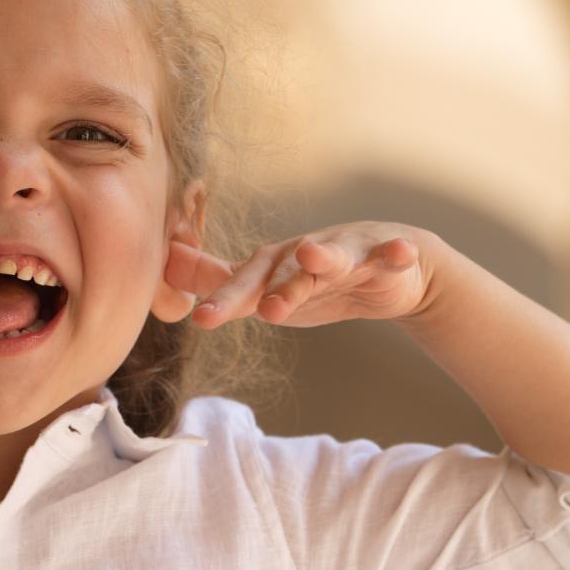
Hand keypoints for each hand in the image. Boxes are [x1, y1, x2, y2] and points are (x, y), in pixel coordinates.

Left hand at [165, 220, 440, 330]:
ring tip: (313, 258)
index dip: (223, 298)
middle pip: (284, 271)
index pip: (243, 284)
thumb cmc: (319, 281)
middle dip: (273, 287)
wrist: (388, 268)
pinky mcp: (385, 256)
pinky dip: (397, 253)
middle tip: (262, 309)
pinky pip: (391, 254)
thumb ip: (221, 283)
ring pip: (334, 258)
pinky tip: (402, 253)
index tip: (200, 318)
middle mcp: (306, 252)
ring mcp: (347, 251)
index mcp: (274, 265)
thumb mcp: (268, 288)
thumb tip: (167, 267)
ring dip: (323, 258)